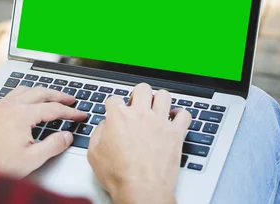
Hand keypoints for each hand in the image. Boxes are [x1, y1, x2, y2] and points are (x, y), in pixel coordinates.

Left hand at [0, 87, 86, 177]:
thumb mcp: (31, 159)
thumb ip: (53, 146)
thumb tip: (67, 136)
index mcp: (23, 115)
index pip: (54, 109)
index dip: (71, 112)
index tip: (81, 115)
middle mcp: (10, 105)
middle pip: (41, 92)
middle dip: (59, 95)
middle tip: (71, 99)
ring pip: (24, 89)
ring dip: (40, 91)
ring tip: (50, 95)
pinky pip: (10, 95)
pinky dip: (24, 94)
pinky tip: (24, 102)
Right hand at [87, 83, 191, 203]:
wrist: (141, 190)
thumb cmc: (119, 175)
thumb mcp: (94, 154)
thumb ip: (98, 134)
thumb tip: (104, 126)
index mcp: (118, 116)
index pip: (114, 98)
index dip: (113, 105)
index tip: (115, 112)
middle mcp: (140, 114)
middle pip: (142, 88)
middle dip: (138, 94)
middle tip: (137, 105)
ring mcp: (160, 122)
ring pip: (164, 95)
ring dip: (159, 100)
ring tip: (157, 109)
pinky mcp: (176, 134)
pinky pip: (185, 115)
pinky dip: (181, 115)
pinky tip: (175, 119)